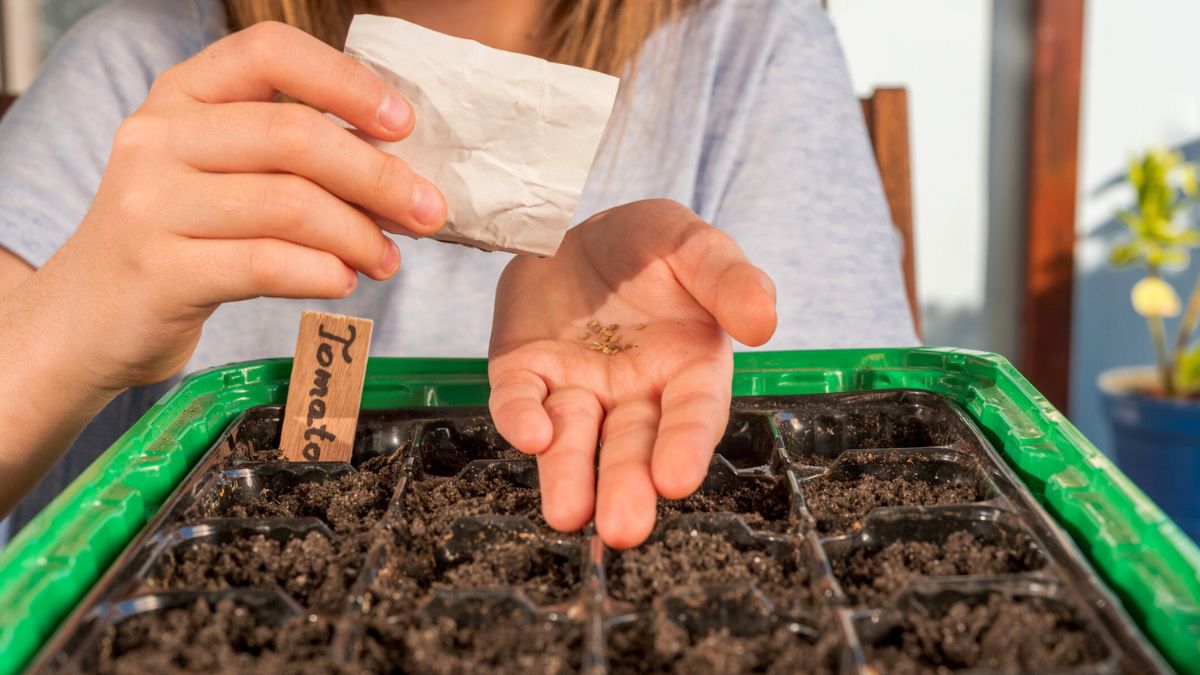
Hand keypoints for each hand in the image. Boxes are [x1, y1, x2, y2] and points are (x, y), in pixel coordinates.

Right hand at [38, 22, 446, 391]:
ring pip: (289, 206)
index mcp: (182, 94)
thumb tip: (400, 172)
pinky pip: (265, 263)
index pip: (271, 52)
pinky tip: (343, 280)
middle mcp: (159, 136)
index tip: (403, 126)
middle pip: (294, 137)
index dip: (347, 83)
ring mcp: (151, 203)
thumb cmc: (179, 238)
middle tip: (428, 213)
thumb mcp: (217, 172)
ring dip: (360, 235)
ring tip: (387, 259)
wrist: (89, 316)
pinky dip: (321, 273)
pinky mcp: (159, 270)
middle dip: (379, 177)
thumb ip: (287, 156)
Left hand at [488, 200, 776, 546]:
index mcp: (688, 368)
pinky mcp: (524, 372)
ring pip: (573, 440)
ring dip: (569, 476)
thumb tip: (764, 323)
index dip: (685, 446)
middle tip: (623, 528)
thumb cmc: (651, 247)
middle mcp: (633, 392)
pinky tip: (530, 434)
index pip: (692, 415)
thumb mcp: (696, 246)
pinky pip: (520, 400)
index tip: (677, 480)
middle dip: (627, 486)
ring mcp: (576, 387)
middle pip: (632, 446)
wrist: (578, 227)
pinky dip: (521, 418)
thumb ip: (730, 279)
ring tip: (568, 514)